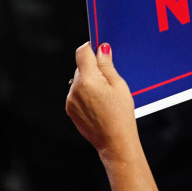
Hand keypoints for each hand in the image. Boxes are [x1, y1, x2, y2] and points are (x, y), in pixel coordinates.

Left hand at [66, 42, 137, 157]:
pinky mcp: (70, 109)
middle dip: (93, 69)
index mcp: (88, 79)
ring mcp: (70, 100)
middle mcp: (75, 88)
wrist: (114, 142)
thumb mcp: (119, 85)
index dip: (91, 48)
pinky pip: (76, 94)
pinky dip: (85, 94)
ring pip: (79, 81)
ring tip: (104, 97)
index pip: (82, 52)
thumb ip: (107, 65)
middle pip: (81, 67)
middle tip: (109, 81)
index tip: (100, 51)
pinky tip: (98, 105)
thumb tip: (101, 48)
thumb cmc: (121, 114)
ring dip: (89, 82)